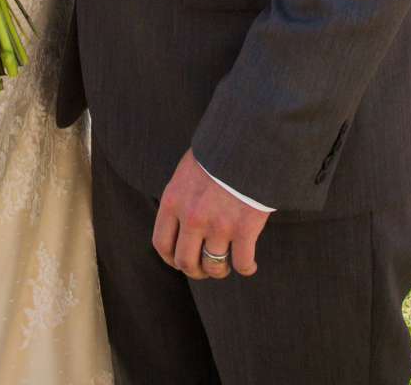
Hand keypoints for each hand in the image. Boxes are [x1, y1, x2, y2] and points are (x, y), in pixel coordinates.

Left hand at [153, 149, 269, 280]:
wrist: (247, 140)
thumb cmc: (218, 153)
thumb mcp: (186, 171)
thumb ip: (180, 197)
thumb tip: (180, 221)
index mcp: (173, 201)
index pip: (162, 244)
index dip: (171, 259)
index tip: (180, 262)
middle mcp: (192, 217)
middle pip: (185, 261)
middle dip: (195, 270)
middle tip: (204, 268)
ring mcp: (218, 225)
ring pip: (213, 266)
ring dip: (219, 271)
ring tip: (225, 266)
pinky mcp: (245, 228)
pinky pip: (242, 262)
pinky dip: (246, 268)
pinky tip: (249, 265)